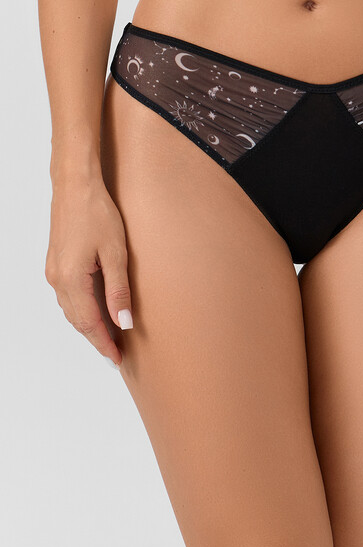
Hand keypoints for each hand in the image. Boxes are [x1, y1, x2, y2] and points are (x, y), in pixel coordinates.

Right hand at [44, 175, 132, 367]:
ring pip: (71, 309)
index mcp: (71, 280)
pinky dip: (82, 308)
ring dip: (89, 324)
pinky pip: (68, 296)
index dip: (104, 343)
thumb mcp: (116, 253)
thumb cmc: (97, 214)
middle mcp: (57, 280)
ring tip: (110, 334)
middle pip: (77, 320)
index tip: (117, 359)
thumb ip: (119, 291)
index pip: (89, 324)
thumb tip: (124, 322)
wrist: (75, 187)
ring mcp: (53, 271)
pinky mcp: (56, 263)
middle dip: (97, 338)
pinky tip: (97, 308)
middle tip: (116, 352)